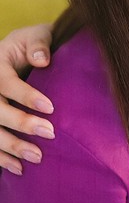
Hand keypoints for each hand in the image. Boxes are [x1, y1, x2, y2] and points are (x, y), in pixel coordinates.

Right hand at [0, 24, 53, 173]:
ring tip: (36, 156)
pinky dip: (2, 158)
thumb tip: (43, 60)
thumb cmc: (29, 44)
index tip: (50, 107)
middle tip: (49, 133)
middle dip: (21, 124)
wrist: (16, 52)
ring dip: (11, 146)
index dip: (26, 96)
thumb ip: (39, 44)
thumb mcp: (35, 34)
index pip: (7, 84)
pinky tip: (18, 168)